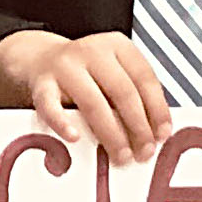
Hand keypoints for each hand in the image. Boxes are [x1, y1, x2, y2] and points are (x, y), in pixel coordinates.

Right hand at [0, 29, 169, 163]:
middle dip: (138, 126)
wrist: (37, 59)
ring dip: (111, 134)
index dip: (157, 109)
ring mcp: (64, 66)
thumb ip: (132, 95)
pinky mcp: (41, 83)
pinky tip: (74, 138)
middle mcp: (92, 51)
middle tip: (144, 151)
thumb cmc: (85, 73)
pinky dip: (63, 123)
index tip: (163, 134)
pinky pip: (51, 106)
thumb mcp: (112, 72)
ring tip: (120, 155)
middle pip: (122, 91)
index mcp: (116, 46)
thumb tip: (155, 132)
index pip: (144, 78)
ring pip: (93, 102)